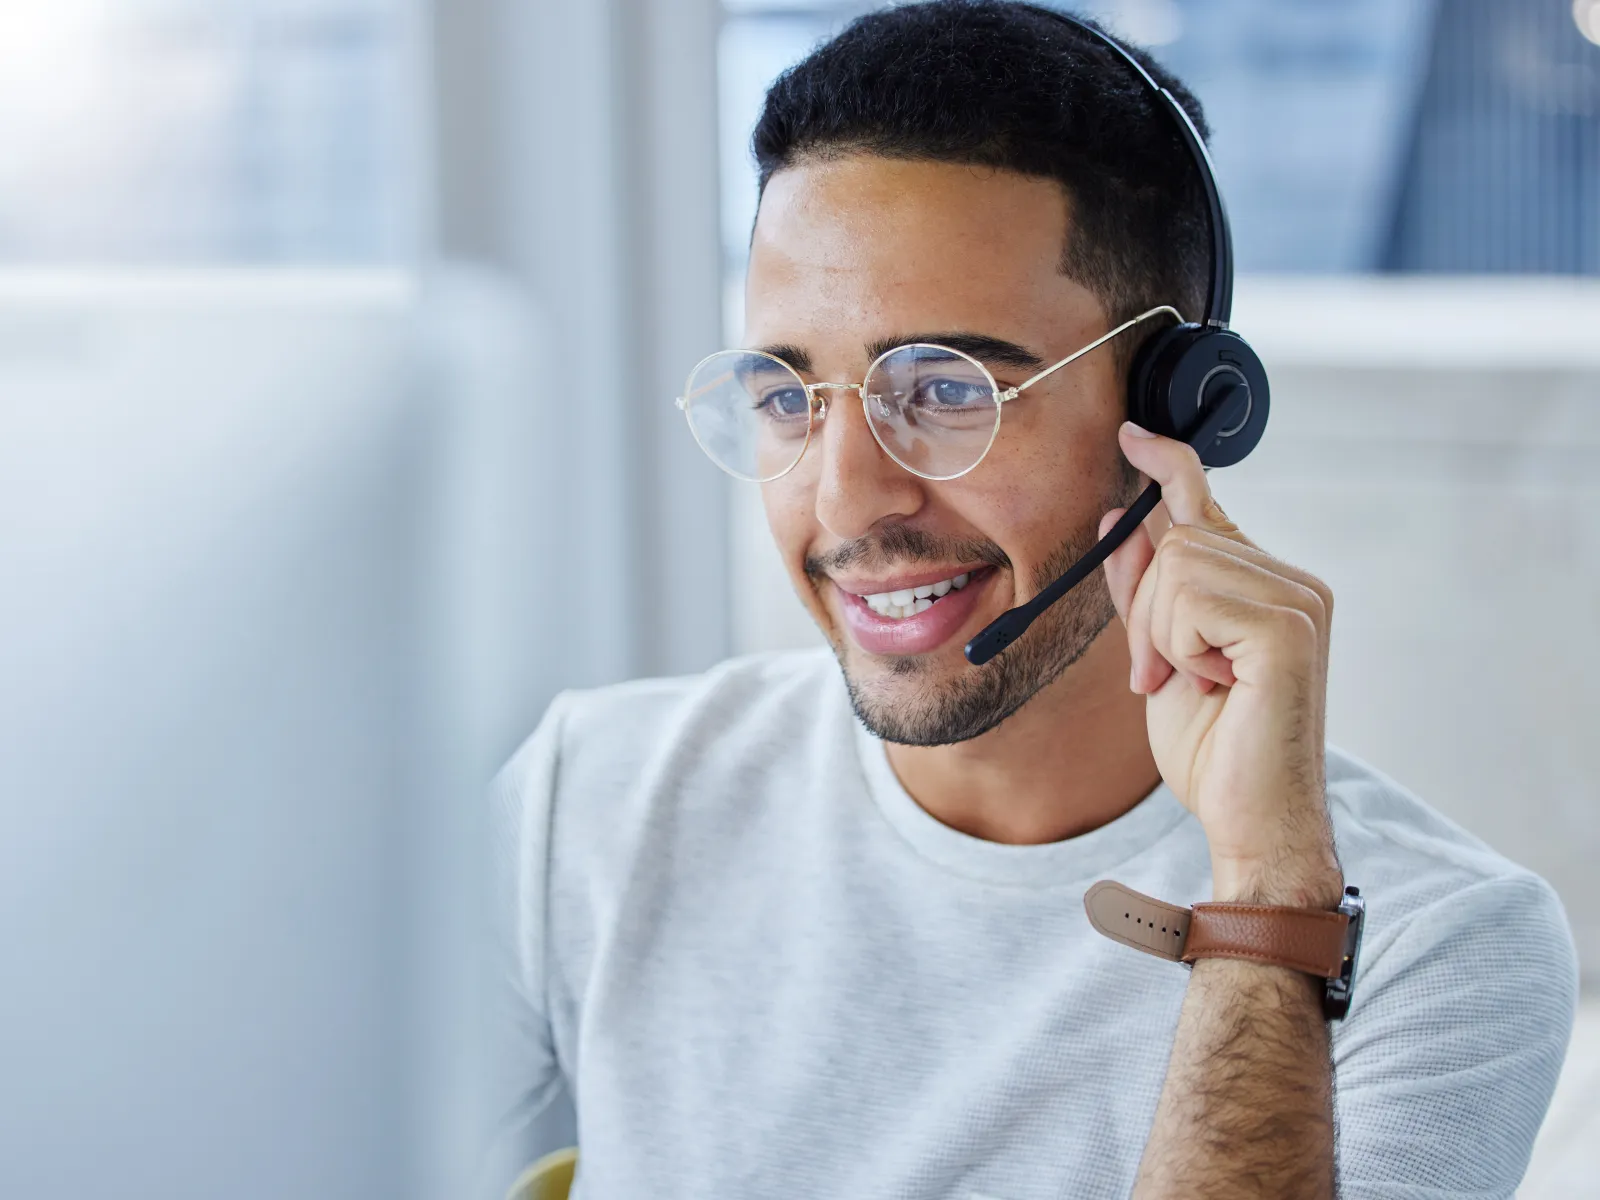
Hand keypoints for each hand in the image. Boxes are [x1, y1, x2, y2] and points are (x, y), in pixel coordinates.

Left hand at [1102, 422, 1341, 907]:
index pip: (1209, 506)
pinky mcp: (1289, 626)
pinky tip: (1213, 684)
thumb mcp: (1159, 653)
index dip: (1168, 465)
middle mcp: (1295, 582)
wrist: (1248, 818)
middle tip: (1162, 675)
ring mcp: (1299, 600)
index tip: (1131, 434)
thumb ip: (1144, 588)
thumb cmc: (1210, 747)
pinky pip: (1191, 597)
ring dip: (1160, 632)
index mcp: (1269, 585)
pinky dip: (1178, 644)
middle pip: (1178, 537)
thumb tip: (1120, 515)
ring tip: (1192, 684)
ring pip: (1180, 563)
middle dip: (1146, 610)